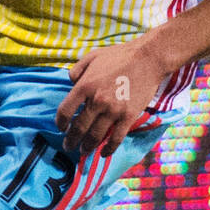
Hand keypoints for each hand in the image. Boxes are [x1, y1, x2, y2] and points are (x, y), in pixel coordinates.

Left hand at [55, 36, 169, 159]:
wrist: (148, 58)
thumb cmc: (119, 56)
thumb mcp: (91, 56)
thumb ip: (76, 70)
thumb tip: (70, 83)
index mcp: (84, 86)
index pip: (65, 111)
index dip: (60, 122)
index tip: (61, 128)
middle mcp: (97, 100)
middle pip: (78, 127)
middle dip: (71, 140)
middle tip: (68, 146)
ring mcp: (113, 110)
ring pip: (96, 136)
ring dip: (87, 147)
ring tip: (83, 152)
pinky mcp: (129, 116)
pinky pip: (116, 138)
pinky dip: (109, 148)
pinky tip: (104, 154)